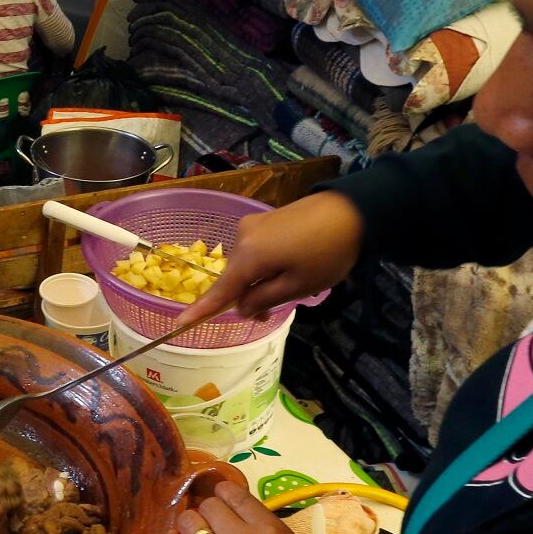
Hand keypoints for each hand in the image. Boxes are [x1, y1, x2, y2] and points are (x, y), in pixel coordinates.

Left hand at [161, 480, 332, 533]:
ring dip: (191, 524)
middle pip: (210, 506)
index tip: (223, 497)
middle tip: (212, 520)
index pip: (236, 495)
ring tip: (193, 531)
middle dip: (210, 509)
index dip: (226, 493)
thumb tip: (249, 527)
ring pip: (189, 524)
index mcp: (268, 531)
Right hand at [178, 191, 365, 324]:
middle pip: (234, 278)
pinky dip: (264, 266)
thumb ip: (264, 299)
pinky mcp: (263, 220)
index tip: (180, 324)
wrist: (352, 209)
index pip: (220, 290)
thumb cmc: (327, 252)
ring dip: (258, 281)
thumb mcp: (298, 286)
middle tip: (271, 314)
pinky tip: (287, 267)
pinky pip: (254, 251)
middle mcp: (242, 238)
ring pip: (245, 265)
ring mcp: (252, 226)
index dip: (201, 310)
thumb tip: (241, 307)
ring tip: (290, 286)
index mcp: (249, 256)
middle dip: (246, 298)